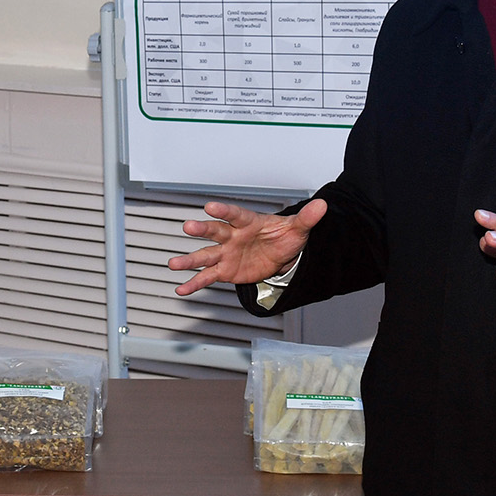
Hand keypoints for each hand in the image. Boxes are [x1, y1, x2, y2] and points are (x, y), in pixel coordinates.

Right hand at [168, 199, 327, 296]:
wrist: (280, 255)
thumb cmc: (284, 237)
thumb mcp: (298, 228)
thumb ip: (307, 218)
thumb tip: (322, 205)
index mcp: (248, 223)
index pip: (236, 215)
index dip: (224, 211)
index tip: (210, 206)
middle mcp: (233, 237)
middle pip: (215, 232)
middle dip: (202, 230)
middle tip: (188, 227)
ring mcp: (226, 254)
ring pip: (205, 256)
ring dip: (189, 260)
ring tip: (173, 264)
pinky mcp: (225, 270)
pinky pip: (208, 277)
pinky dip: (194, 283)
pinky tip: (181, 290)